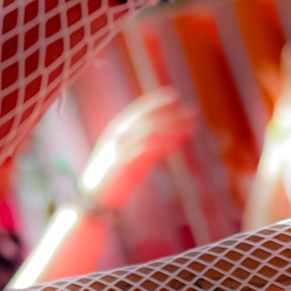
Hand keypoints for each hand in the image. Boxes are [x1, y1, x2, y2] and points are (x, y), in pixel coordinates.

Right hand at [80, 89, 196, 212]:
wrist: (97, 195)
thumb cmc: (119, 173)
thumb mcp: (138, 154)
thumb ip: (155, 144)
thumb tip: (179, 134)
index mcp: (118, 127)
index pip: (140, 109)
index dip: (157, 101)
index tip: (174, 95)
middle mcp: (118, 133)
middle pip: (148, 118)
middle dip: (171, 114)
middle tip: (192, 113)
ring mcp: (119, 146)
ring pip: (149, 130)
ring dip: (172, 127)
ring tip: (191, 128)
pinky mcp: (122, 161)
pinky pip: (145, 148)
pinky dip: (162, 144)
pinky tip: (176, 145)